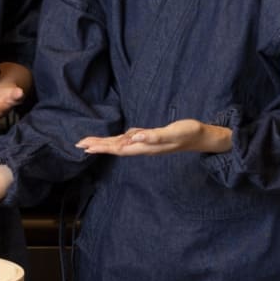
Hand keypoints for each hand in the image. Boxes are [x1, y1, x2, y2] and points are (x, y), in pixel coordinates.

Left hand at [76, 119, 230, 155]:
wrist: (200, 137)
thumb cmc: (188, 133)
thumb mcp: (173, 132)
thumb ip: (154, 136)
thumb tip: (135, 137)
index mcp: (146, 146)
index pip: (118, 148)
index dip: (102, 147)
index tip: (86, 147)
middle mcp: (143, 147)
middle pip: (116, 147)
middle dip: (98, 146)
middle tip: (79, 144)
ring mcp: (146, 143)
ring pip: (121, 144)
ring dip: (105, 143)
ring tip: (89, 143)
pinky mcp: (149, 138)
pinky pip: (129, 140)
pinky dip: (117, 140)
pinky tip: (113, 140)